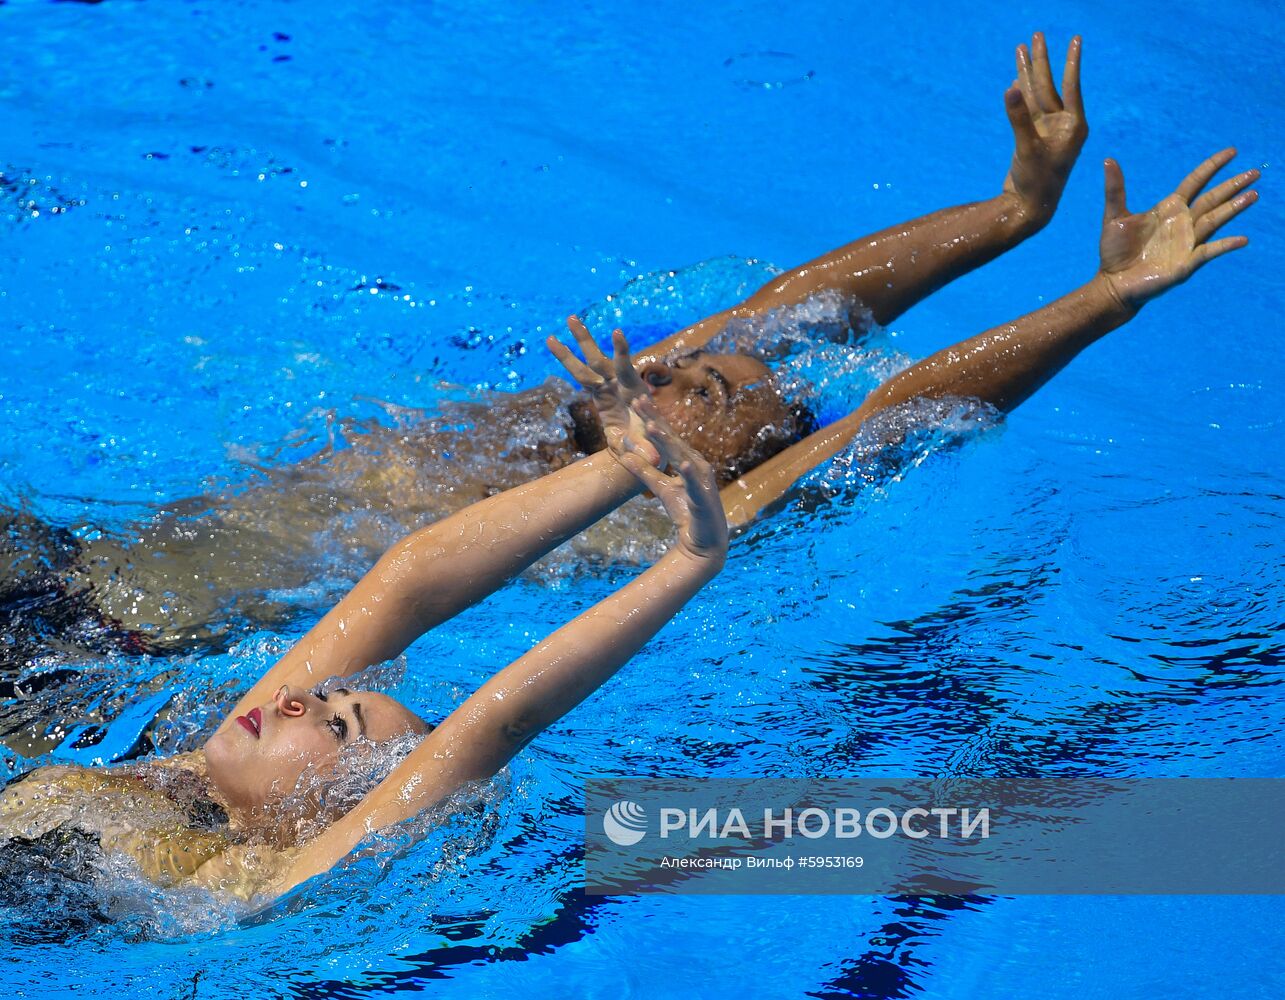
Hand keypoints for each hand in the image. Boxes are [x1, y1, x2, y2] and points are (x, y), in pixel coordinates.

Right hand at [547, 318, 662, 466]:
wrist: (644, 446)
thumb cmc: (648, 445)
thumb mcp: (646, 449)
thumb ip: (647, 450)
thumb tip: (652, 460)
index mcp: (632, 391)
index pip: (625, 367)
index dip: (622, 351)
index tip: (617, 332)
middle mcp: (619, 384)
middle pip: (598, 359)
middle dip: (585, 340)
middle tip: (572, 318)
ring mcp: (608, 386)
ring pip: (588, 362)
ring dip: (578, 342)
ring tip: (567, 319)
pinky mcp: (598, 393)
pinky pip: (582, 375)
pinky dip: (570, 360)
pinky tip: (557, 344)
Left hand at [614, 397, 727, 564]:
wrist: (703, 542)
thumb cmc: (686, 512)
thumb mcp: (661, 489)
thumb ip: (644, 472)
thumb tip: (624, 455)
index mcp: (686, 459)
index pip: (666, 435)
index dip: (651, 417)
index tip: (636, 400)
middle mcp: (696, 464)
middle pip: (673, 438)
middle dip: (655, 419)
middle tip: (638, 400)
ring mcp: (701, 479)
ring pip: (682, 455)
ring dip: (667, 441)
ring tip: (651, 426)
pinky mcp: (703, 497)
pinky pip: (694, 483)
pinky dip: (688, 473)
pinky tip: (681, 464)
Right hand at [1002, 33, 1086, 224]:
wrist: (1028, 208)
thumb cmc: (1036, 183)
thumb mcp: (1028, 149)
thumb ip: (1019, 118)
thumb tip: (1011, 88)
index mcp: (1073, 126)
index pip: (1071, 86)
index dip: (1071, 61)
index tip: (1076, 39)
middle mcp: (1064, 125)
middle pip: (1051, 85)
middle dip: (1043, 61)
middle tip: (1037, 34)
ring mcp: (1048, 130)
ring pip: (1037, 95)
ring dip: (1028, 73)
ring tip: (1022, 48)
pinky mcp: (1034, 138)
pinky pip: (1028, 109)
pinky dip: (1022, 95)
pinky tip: (1017, 79)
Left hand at [1098, 149, 1258, 308]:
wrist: (1113, 283)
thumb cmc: (1114, 252)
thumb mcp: (1114, 217)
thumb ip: (1115, 190)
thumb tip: (1107, 160)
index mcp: (1169, 209)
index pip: (1196, 182)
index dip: (1212, 166)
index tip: (1232, 152)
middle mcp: (1183, 223)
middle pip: (1212, 198)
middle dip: (1233, 185)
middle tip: (1255, 172)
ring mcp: (1187, 242)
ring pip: (1215, 220)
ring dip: (1234, 208)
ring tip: (1253, 195)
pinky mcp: (1187, 263)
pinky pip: (1210, 251)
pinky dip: (1225, 245)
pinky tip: (1242, 239)